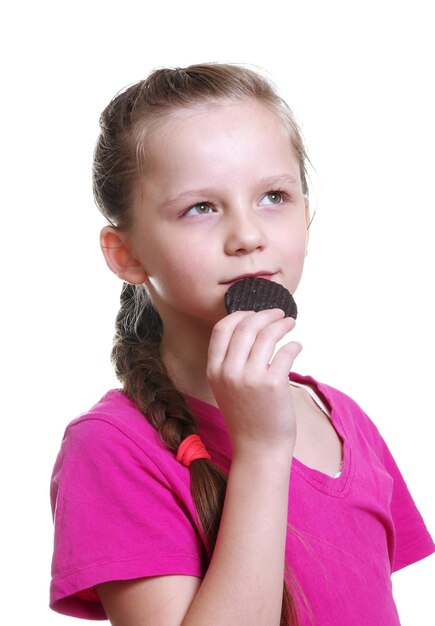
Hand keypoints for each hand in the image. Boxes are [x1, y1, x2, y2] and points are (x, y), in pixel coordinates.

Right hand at [207, 309, 300, 457]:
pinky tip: (297, 346)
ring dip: (281, 324)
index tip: (254, 313)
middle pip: (246, 326)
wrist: (258, 449)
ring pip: (267, 335)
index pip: (222, 328)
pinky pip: (285, 352)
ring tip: (290, 323)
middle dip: (265, 314)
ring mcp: (250, 378)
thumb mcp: (225, 387)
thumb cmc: (246, 417)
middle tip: (278, 313)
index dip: (240, 315)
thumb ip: (230, 361)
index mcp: (214, 370)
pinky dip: (294, 345)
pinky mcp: (273, 384)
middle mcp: (229, 371)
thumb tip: (251, 329)